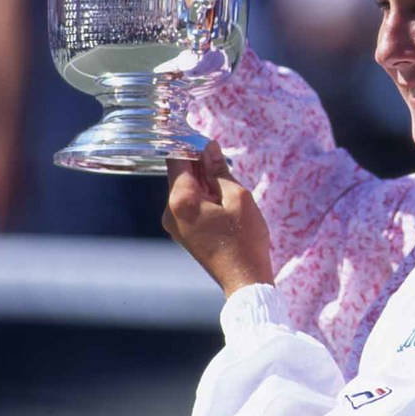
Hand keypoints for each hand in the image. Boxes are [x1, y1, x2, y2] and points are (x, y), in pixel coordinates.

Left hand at [164, 142, 272, 297]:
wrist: (244, 280)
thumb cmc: (244, 239)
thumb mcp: (237, 197)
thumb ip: (219, 170)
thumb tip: (208, 147)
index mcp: (181, 200)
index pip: (176, 158)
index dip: (189, 142)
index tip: (203, 135)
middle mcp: (170, 211)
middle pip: (180, 174)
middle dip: (200, 163)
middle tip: (223, 162)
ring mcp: (174, 224)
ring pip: (186, 189)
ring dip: (204, 181)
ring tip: (228, 188)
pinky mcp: (182, 233)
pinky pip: (189, 205)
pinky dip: (203, 197)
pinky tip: (223, 202)